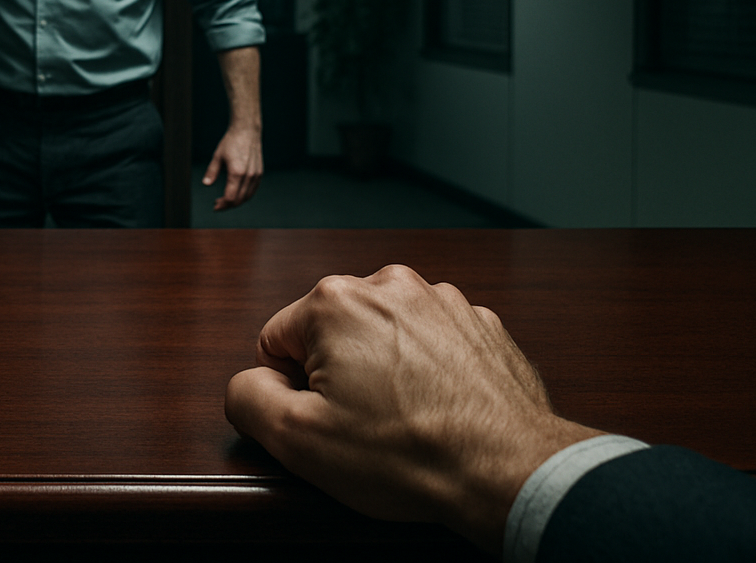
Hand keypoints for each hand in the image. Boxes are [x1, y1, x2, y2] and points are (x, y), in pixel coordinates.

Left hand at [202, 124, 261, 209]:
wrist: (247, 131)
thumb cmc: (231, 142)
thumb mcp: (217, 157)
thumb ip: (212, 172)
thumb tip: (206, 184)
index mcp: (237, 173)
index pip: (230, 197)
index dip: (222, 205)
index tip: (215, 206)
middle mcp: (248, 176)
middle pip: (239, 200)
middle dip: (228, 205)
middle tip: (218, 204)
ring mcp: (256, 175)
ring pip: (247, 196)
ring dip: (236, 201)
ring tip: (226, 200)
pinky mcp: (259, 173)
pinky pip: (253, 190)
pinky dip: (245, 195)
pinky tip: (237, 193)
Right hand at [224, 265, 598, 552]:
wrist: (509, 471)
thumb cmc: (410, 455)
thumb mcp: (296, 439)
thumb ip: (246, 397)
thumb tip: (250, 382)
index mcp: (336, 301)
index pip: (276, 342)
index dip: (291, 391)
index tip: (327, 421)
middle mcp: (389, 285)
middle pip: (331, 334)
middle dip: (339, 378)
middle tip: (366, 427)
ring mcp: (441, 301)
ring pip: (383, 338)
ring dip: (385, 373)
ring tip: (407, 422)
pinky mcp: (480, 325)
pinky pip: (431, 346)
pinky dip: (429, 374)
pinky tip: (440, 412)